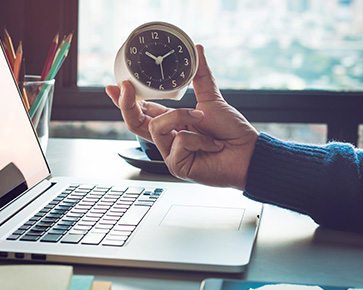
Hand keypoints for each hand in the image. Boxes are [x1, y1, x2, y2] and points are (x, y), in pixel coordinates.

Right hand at [106, 45, 258, 189]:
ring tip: (203, 120)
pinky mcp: (176, 166)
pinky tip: (211, 145)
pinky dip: (199, 138)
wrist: (247, 153)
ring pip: (157, 127)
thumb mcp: (211, 99)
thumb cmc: (230, 132)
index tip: (114, 85)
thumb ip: (200, 76)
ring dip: (182, 117)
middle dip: (126, 104)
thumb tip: (197, 50)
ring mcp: (169, 154)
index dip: (125, 100)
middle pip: (134, 123)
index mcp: (171, 124)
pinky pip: (178, 142)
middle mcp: (167, 139)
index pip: (141, 111)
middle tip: (125, 87)